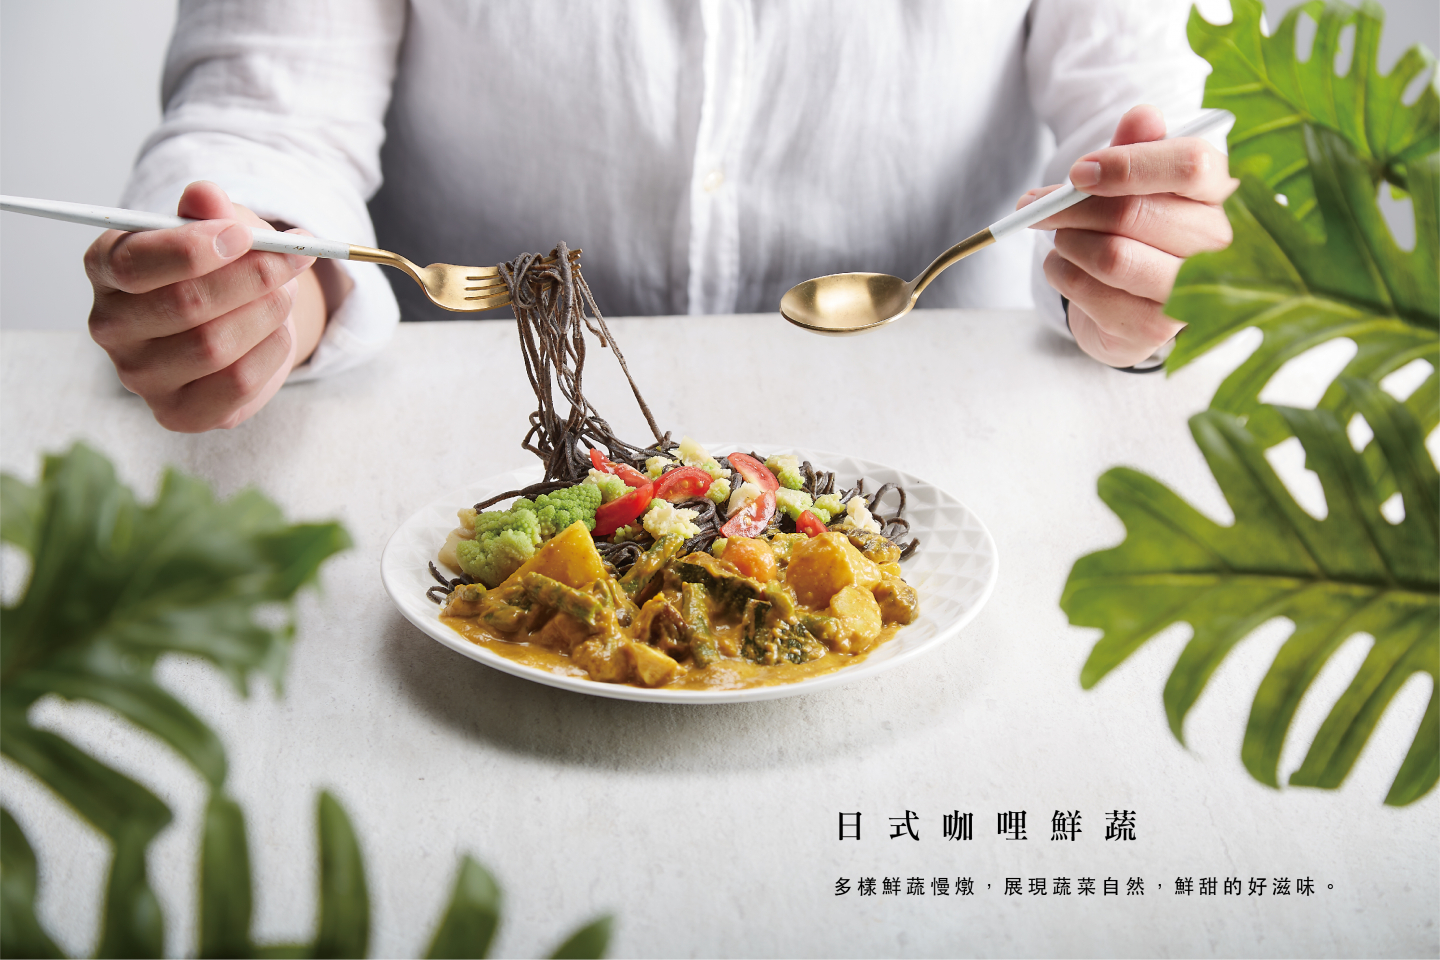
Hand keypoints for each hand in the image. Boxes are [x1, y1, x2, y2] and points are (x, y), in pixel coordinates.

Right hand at [85, 181, 325, 431]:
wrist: (240, 319)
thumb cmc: (221, 265)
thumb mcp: (218, 226)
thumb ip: (211, 211)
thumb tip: (205, 195)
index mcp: (106, 267)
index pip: (135, 263)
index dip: (195, 250)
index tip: (244, 235)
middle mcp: (110, 326)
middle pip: (185, 305)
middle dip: (252, 277)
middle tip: (294, 258)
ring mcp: (138, 376)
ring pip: (214, 346)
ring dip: (267, 313)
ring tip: (286, 292)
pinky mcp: (176, 413)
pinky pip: (235, 383)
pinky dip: (271, 351)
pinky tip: (278, 332)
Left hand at [1018, 104, 1237, 367]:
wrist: (1130, 303)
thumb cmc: (1137, 228)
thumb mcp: (1135, 181)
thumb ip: (1137, 147)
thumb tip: (1143, 115)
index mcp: (1220, 193)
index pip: (1190, 164)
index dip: (1126, 164)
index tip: (1078, 172)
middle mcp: (1219, 245)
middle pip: (1134, 213)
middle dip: (1070, 206)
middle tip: (1033, 205)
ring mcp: (1191, 293)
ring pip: (1111, 257)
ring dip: (1067, 242)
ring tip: (1062, 238)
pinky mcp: (1154, 331)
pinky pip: (1090, 293)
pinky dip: (1062, 274)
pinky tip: (1065, 267)